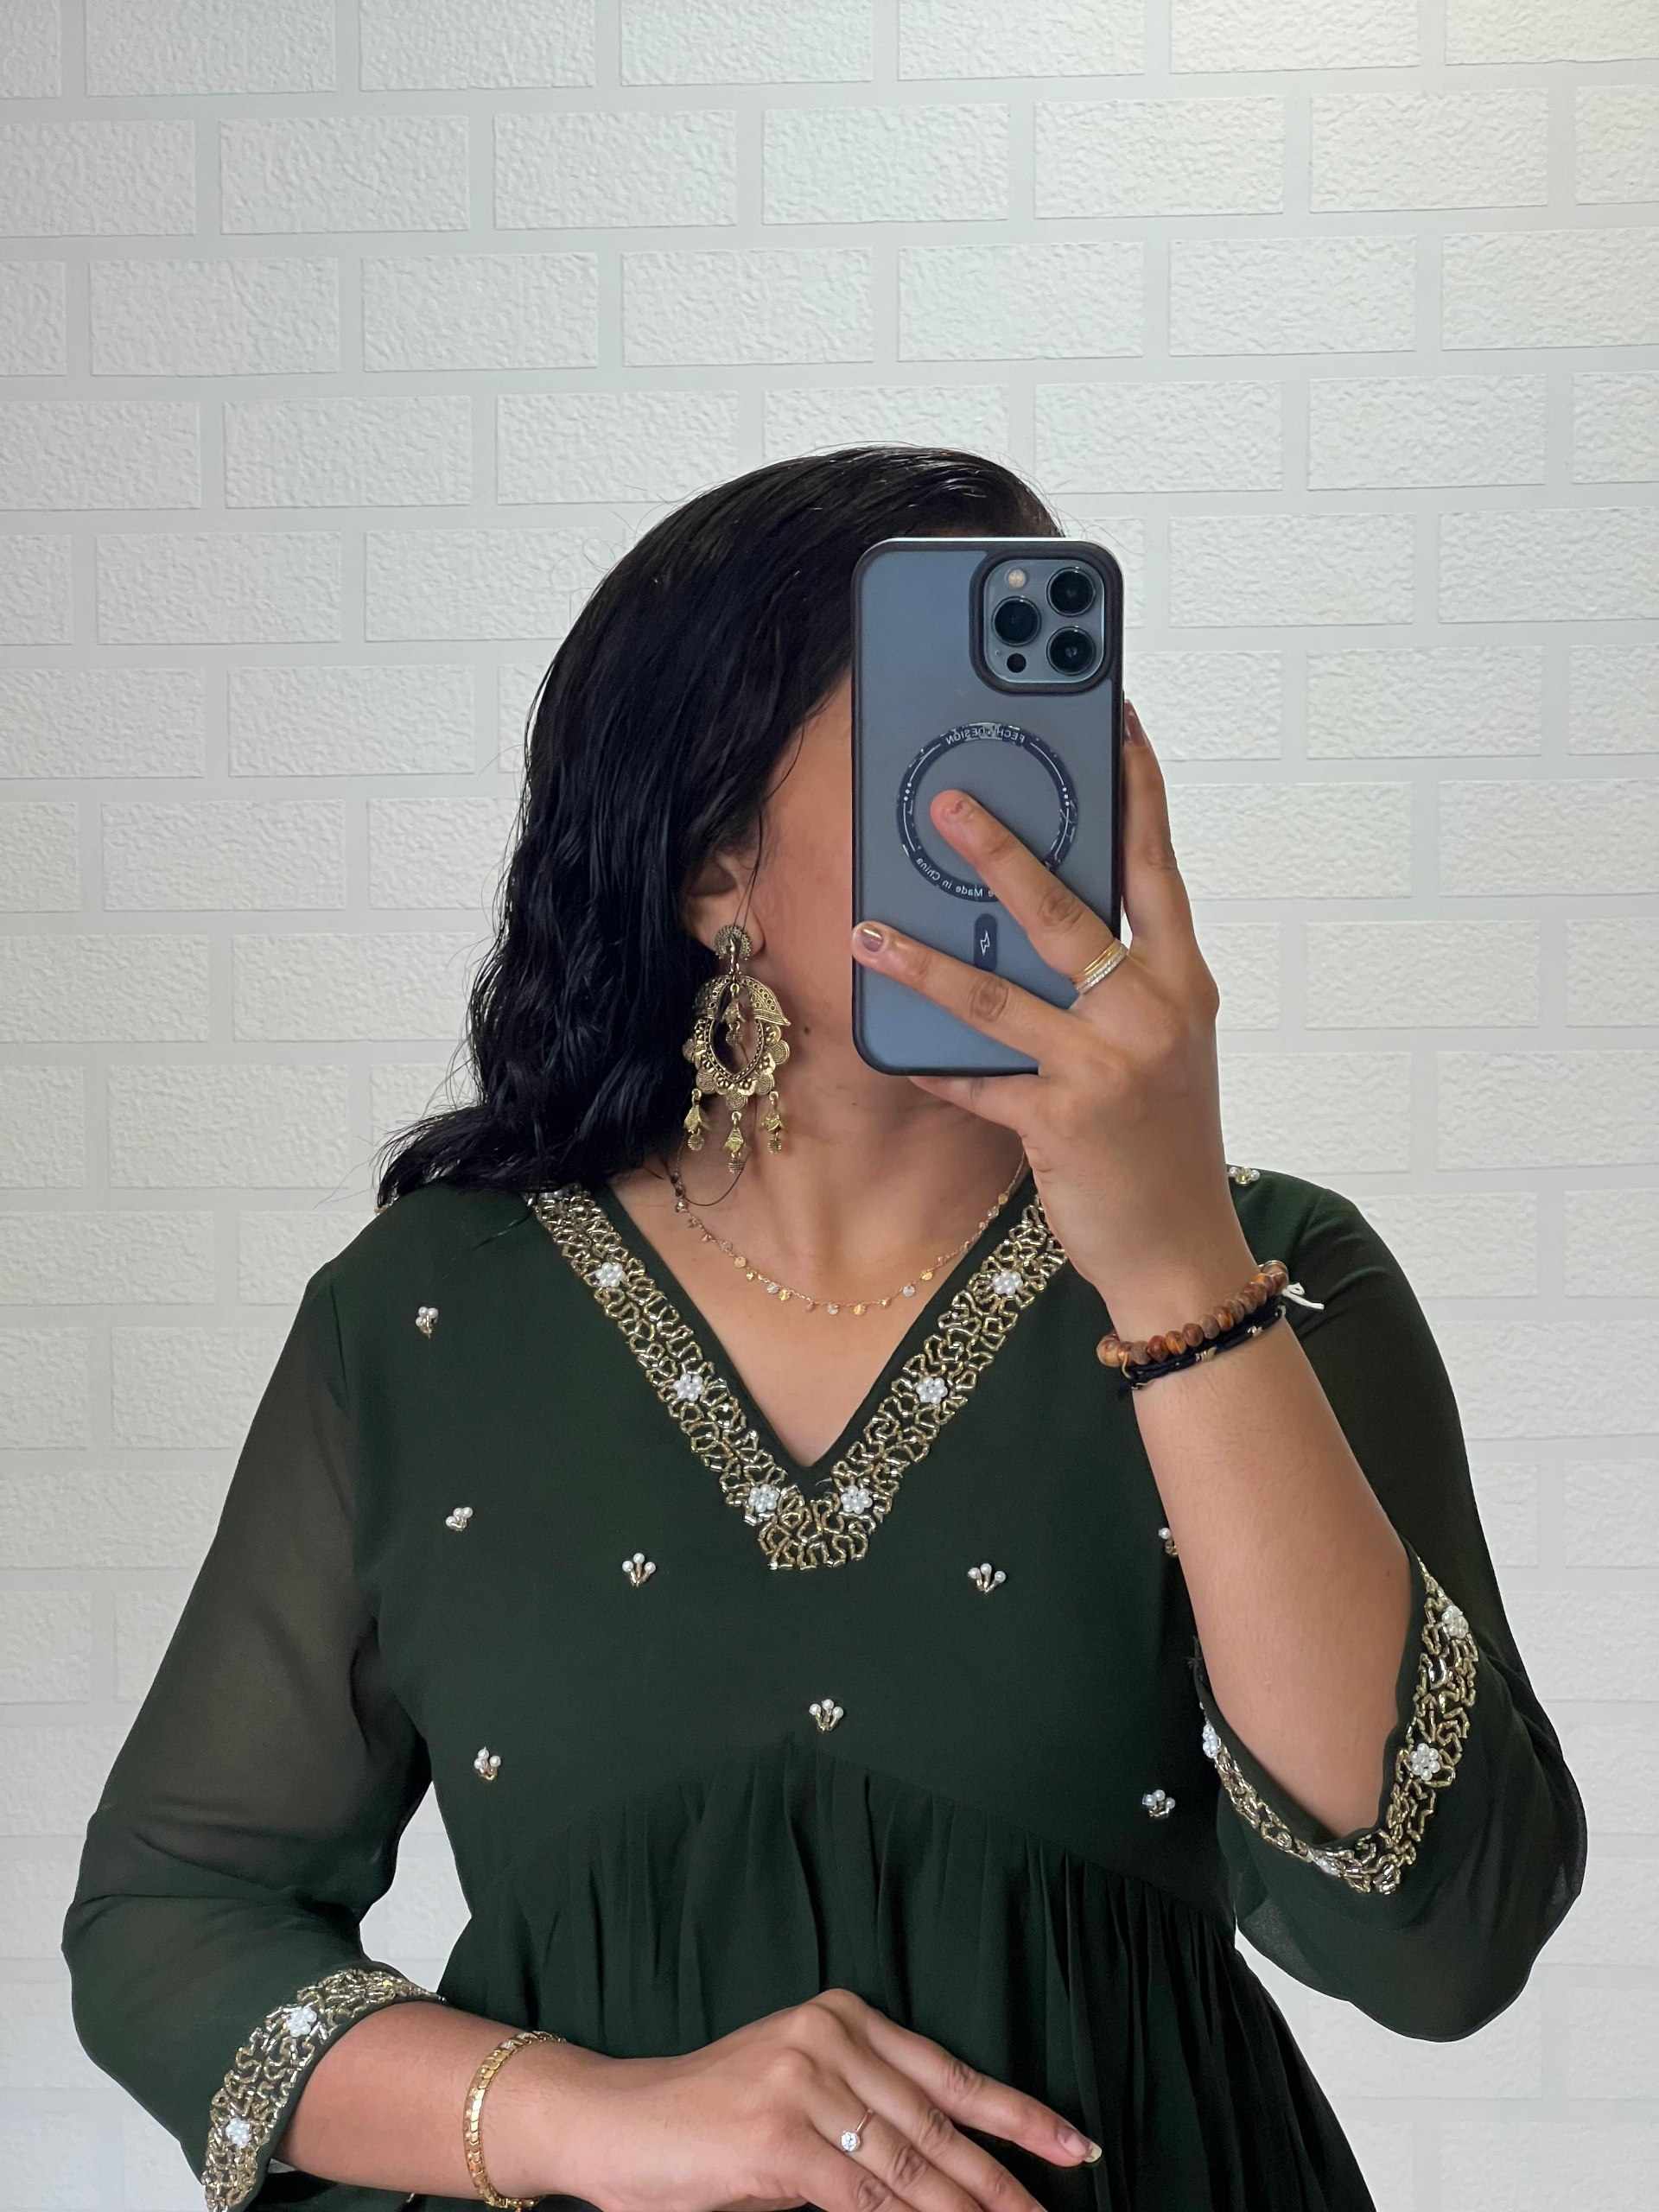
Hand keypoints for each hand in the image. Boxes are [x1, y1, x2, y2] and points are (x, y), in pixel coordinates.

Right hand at [552, 1987, 1098, 2211]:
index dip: (1018, 2115)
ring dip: (965, 2211)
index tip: (1076, 2146)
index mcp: (843, 2016)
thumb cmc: (705, 2124)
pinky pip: (862, 2196)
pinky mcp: (778, 2137)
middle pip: (938, 2126)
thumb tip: (943, 2180)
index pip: (949, 2074)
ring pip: (909, 2167)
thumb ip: (865, 2127)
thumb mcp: (797, 2105)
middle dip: (1003, 2184)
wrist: (611, 2124)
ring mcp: (804, 2081)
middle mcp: (830, 2035)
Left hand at [849, 697, 1255, 1333]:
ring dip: (924, 961)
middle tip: (944, 803)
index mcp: (1181, 980)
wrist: (1183, 1251)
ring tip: (869, 930)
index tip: (1116, 718)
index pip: (1156, 865)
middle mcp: (1152, 1011)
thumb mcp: (1161, 1046)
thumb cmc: (1164, 1140)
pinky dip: (932, 1066)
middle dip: (1000, 851)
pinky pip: (977, 1080)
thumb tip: (1036, 924)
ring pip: (1000, 995)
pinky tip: (888, 1046)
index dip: (1137, 788)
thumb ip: (1116, 985)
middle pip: (1065, 911)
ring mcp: (1107, 1066)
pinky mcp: (1062, 1120)